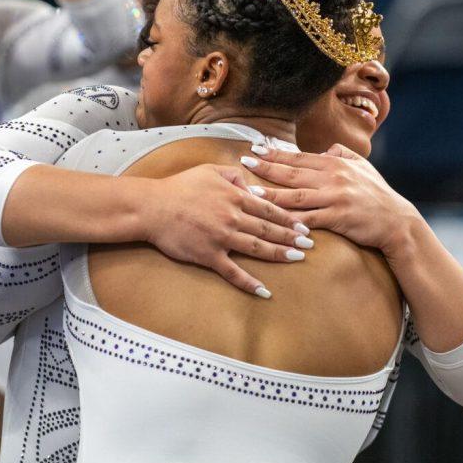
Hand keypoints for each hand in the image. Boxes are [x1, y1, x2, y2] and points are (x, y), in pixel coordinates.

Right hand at [143, 164, 313, 297]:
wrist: (153, 207)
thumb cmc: (180, 187)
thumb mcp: (209, 170)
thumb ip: (233, 175)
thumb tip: (251, 183)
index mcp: (234, 197)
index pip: (269, 209)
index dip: (289, 218)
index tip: (304, 225)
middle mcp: (233, 217)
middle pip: (269, 229)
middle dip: (292, 238)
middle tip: (310, 245)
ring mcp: (222, 238)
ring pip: (257, 248)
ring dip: (279, 255)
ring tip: (297, 259)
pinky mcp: (209, 256)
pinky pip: (232, 272)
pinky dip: (249, 283)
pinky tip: (264, 291)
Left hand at [238, 144, 421, 257]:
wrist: (396, 221)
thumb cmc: (377, 194)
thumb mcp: (363, 166)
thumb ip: (342, 155)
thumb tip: (325, 150)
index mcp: (335, 163)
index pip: (299, 157)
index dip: (275, 153)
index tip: (256, 149)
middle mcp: (333, 177)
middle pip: (292, 173)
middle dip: (266, 167)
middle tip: (244, 162)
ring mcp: (335, 198)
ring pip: (295, 196)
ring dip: (270, 193)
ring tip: (249, 190)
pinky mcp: (337, 217)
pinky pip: (308, 219)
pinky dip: (289, 219)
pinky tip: (273, 219)